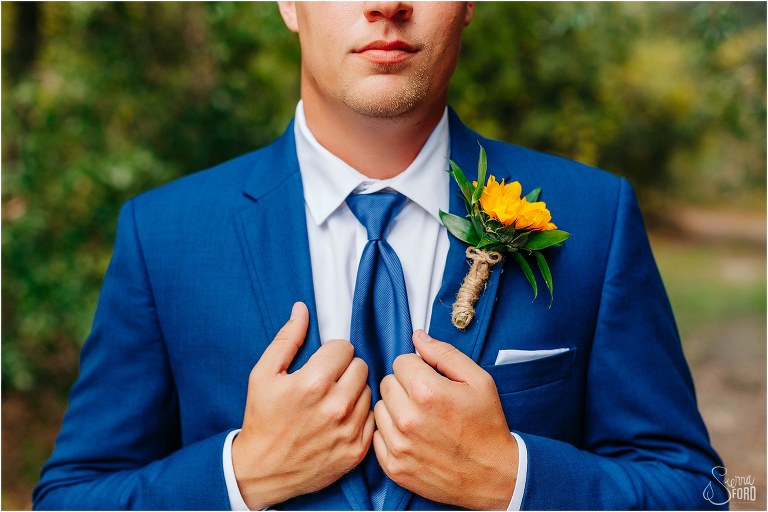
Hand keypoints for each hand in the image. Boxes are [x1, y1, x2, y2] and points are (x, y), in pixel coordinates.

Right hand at [232, 302, 374, 508]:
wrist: (263, 470)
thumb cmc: (262, 418)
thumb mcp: (263, 374)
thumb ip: (286, 339)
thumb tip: (302, 309)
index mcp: (313, 383)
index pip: (345, 348)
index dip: (331, 353)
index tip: (321, 364)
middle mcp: (336, 406)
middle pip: (361, 366)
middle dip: (345, 369)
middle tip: (328, 381)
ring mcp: (349, 429)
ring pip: (369, 390)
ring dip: (354, 391)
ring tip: (334, 400)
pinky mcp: (357, 449)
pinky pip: (373, 416)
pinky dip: (360, 415)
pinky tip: (341, 419)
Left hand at [373, 330, 517, 509]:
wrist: (492, 475)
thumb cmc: (486, 426)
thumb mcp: (478, 380)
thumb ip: (444, 353)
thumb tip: (418, 337)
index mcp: (428, 392)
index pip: (400, 362)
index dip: (417, 368)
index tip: (430, 379)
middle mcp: (408, 419)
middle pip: (387, 383)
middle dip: (404, 386)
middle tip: (426, 400)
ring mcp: (399, 445)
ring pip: (379, 409)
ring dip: (395, 409)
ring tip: (420, 418)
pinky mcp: (394, 466)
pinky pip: (377, 436)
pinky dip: (391, 434)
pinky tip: (412, 437)